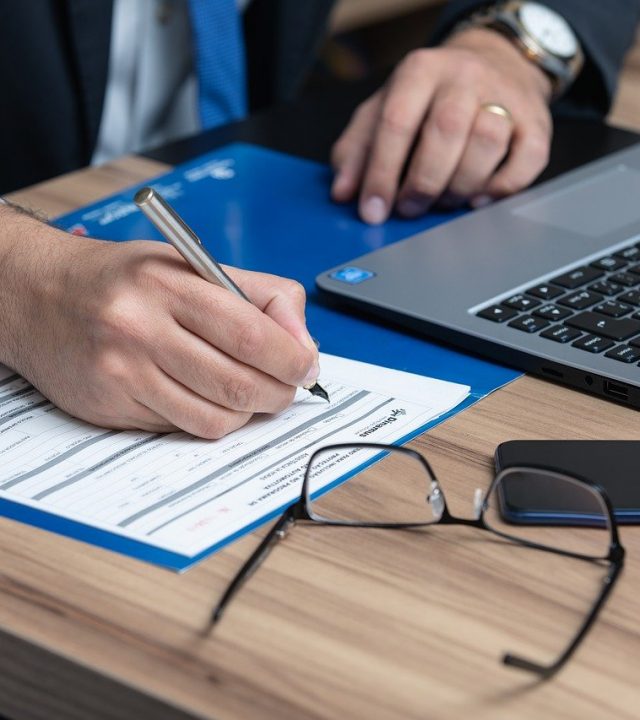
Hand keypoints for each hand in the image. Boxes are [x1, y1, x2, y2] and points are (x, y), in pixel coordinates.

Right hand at [0, 212, 317, 437]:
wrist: (35, 295)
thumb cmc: (123, 279)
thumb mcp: (191, 264)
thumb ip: (258, 294)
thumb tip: (303, 342)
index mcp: (167, 284)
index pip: (251, 334)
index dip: (292, 358)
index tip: (306, 366)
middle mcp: (141, 329)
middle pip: (238, 384)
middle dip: (279, 392)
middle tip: (286, 385)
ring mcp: (123, 374)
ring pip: (215, 418)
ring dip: (247, 412)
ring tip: (248, 392)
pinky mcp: (111, 408)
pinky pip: (182, 428)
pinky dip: (209, 419)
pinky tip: (206, 398)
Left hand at [331, 28, 552, 223]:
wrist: (495, 63)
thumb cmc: (430, 98)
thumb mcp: (383, 109)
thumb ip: (357, 149)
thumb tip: (343, 192)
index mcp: (420, 71)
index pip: (397, 121)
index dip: (381, 173)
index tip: (372, 211)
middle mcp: (465, 77)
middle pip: (446, 130)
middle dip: (423, 182)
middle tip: (410, 208)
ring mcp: (506, 97)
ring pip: (487, 142)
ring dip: (459, 186)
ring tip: (442, 201)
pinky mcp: (537, 122)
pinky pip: (527, 161)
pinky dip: (500, 188)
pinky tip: (477, 199)